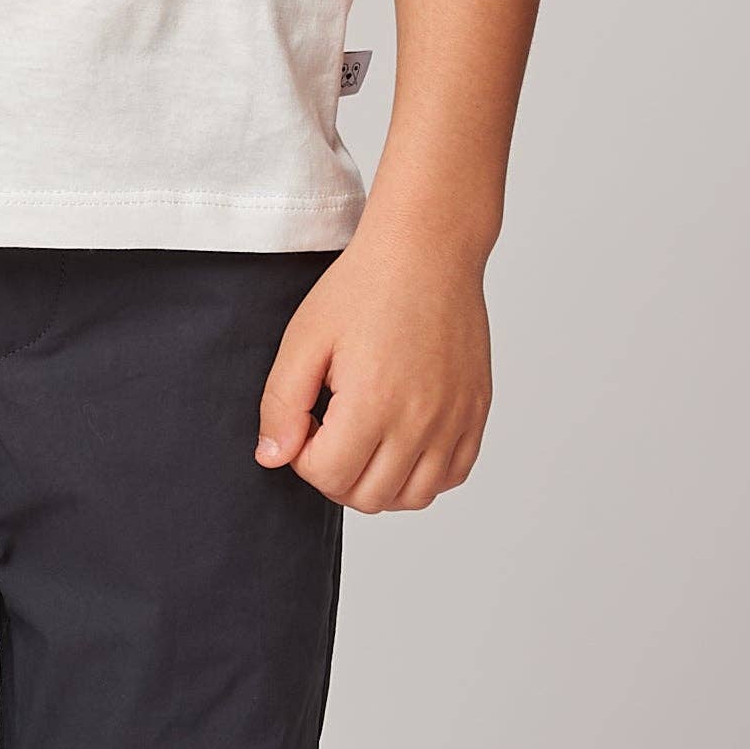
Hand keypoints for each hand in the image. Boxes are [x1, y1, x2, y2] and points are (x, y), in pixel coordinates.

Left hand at [254, 218, 491, 511]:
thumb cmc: (364, 287)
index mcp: (374, 402)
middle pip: (368, 497)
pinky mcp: (476, 412)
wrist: (428, 250)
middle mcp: (421, 420)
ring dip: (379, 482)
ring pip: (412, 497)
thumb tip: (273, 458)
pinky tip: (402, 440)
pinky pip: (452, 476)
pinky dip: (423, 474)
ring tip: (365, 439)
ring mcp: (455, 419)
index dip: (303, 456)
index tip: (307, 419)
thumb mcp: (304, 338)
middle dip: (336, 474)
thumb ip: (281, 405)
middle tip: (331, 429)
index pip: (328, 477)